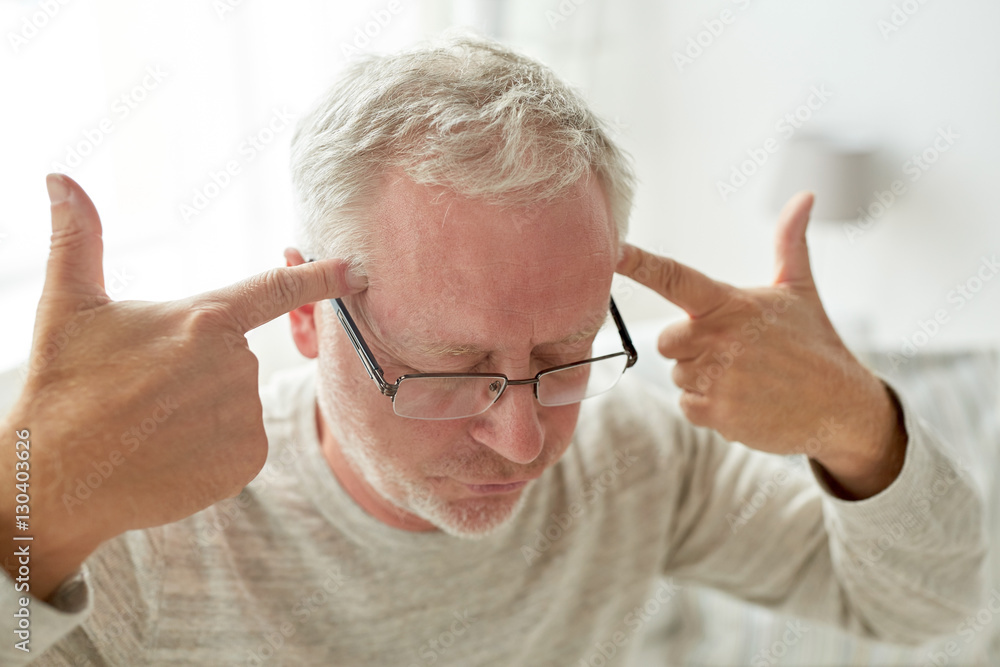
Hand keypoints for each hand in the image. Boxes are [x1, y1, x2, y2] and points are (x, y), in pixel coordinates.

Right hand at [0, 174, 366, 598]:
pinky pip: (241, 441)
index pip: (276, 291)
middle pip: (234, 357)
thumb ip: (79, 239)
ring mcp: (245, 416)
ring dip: (204, 409)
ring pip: (237, 401)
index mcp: (204, 320)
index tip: (355, 268)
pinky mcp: (247, 460)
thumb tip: (58, 177)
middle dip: (199, 367)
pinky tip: (171, 453)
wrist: (56, 482)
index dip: (319, 277)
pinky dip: (213, 447)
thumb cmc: (63, 388)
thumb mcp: (67, 307)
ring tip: (153, 424)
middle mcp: (236, 366)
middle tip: (147, 389)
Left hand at [616, 192, 905, 499]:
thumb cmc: (815, 343)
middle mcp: (719, 338)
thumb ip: (790, 242)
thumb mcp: (800, 289)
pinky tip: (744, 401)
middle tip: (735, 352)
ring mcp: (717, 377)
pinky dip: (709, 407)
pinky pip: (688, 406)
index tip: (613, 251)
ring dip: (704, 379)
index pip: (676, 278)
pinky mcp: (718, 412)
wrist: (842, 407)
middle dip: (692, 347)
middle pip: (668, 341)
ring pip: (679, 375)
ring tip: (746, 378)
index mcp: (730, 303)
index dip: (641, 264)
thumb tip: (804, 196)